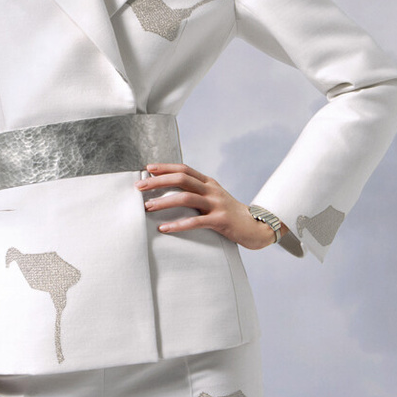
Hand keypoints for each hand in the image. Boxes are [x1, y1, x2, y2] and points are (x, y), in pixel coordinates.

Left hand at [136, 163, 285, 249]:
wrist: (257, 227)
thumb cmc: (230, 213)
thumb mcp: (213, 197)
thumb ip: (195, 192)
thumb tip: (169, 189)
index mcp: (208, 182)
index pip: (183, 169)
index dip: (165, 167)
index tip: (147, 168)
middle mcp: (212, 190)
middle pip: (181, 179)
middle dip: (158, 181)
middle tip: (139, 186)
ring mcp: (217, 204)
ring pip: (186, 198)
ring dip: (163, 202)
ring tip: (147, 207)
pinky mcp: (220, 221)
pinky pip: (195, 222)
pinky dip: (177, 225)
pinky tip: (164, 228)